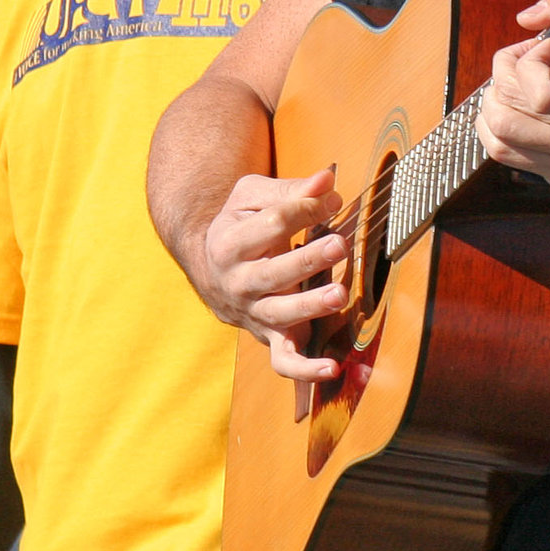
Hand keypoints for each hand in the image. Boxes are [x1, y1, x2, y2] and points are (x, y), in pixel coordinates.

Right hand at [201, 166, 350, 381]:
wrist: (210, 267)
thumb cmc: (241, 225)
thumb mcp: (253, 198)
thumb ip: (290, 190)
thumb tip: (328, 180)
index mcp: (230, 242)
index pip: (271, 225)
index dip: (305, 209)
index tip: (334, 199)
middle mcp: (239, 281)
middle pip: (274, 272)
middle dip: (307, 259)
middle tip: (337, 244)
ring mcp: (254, 313)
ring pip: (280, 314)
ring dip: (310, 306)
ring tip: (339, 294)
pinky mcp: (269, 336)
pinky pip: (284, 360)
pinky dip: (305, 370)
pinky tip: (331, 368)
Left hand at [479, 0, 549, 204]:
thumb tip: (529, 17)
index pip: (542, 94)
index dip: (528, 62)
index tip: (545, 48)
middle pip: (511, 112)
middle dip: (504, 75)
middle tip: (521, 61)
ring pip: (500, 137)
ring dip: (493, 103)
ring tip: (511, 86)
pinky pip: (508, 156)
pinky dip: (497, 128)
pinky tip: (512, 111)